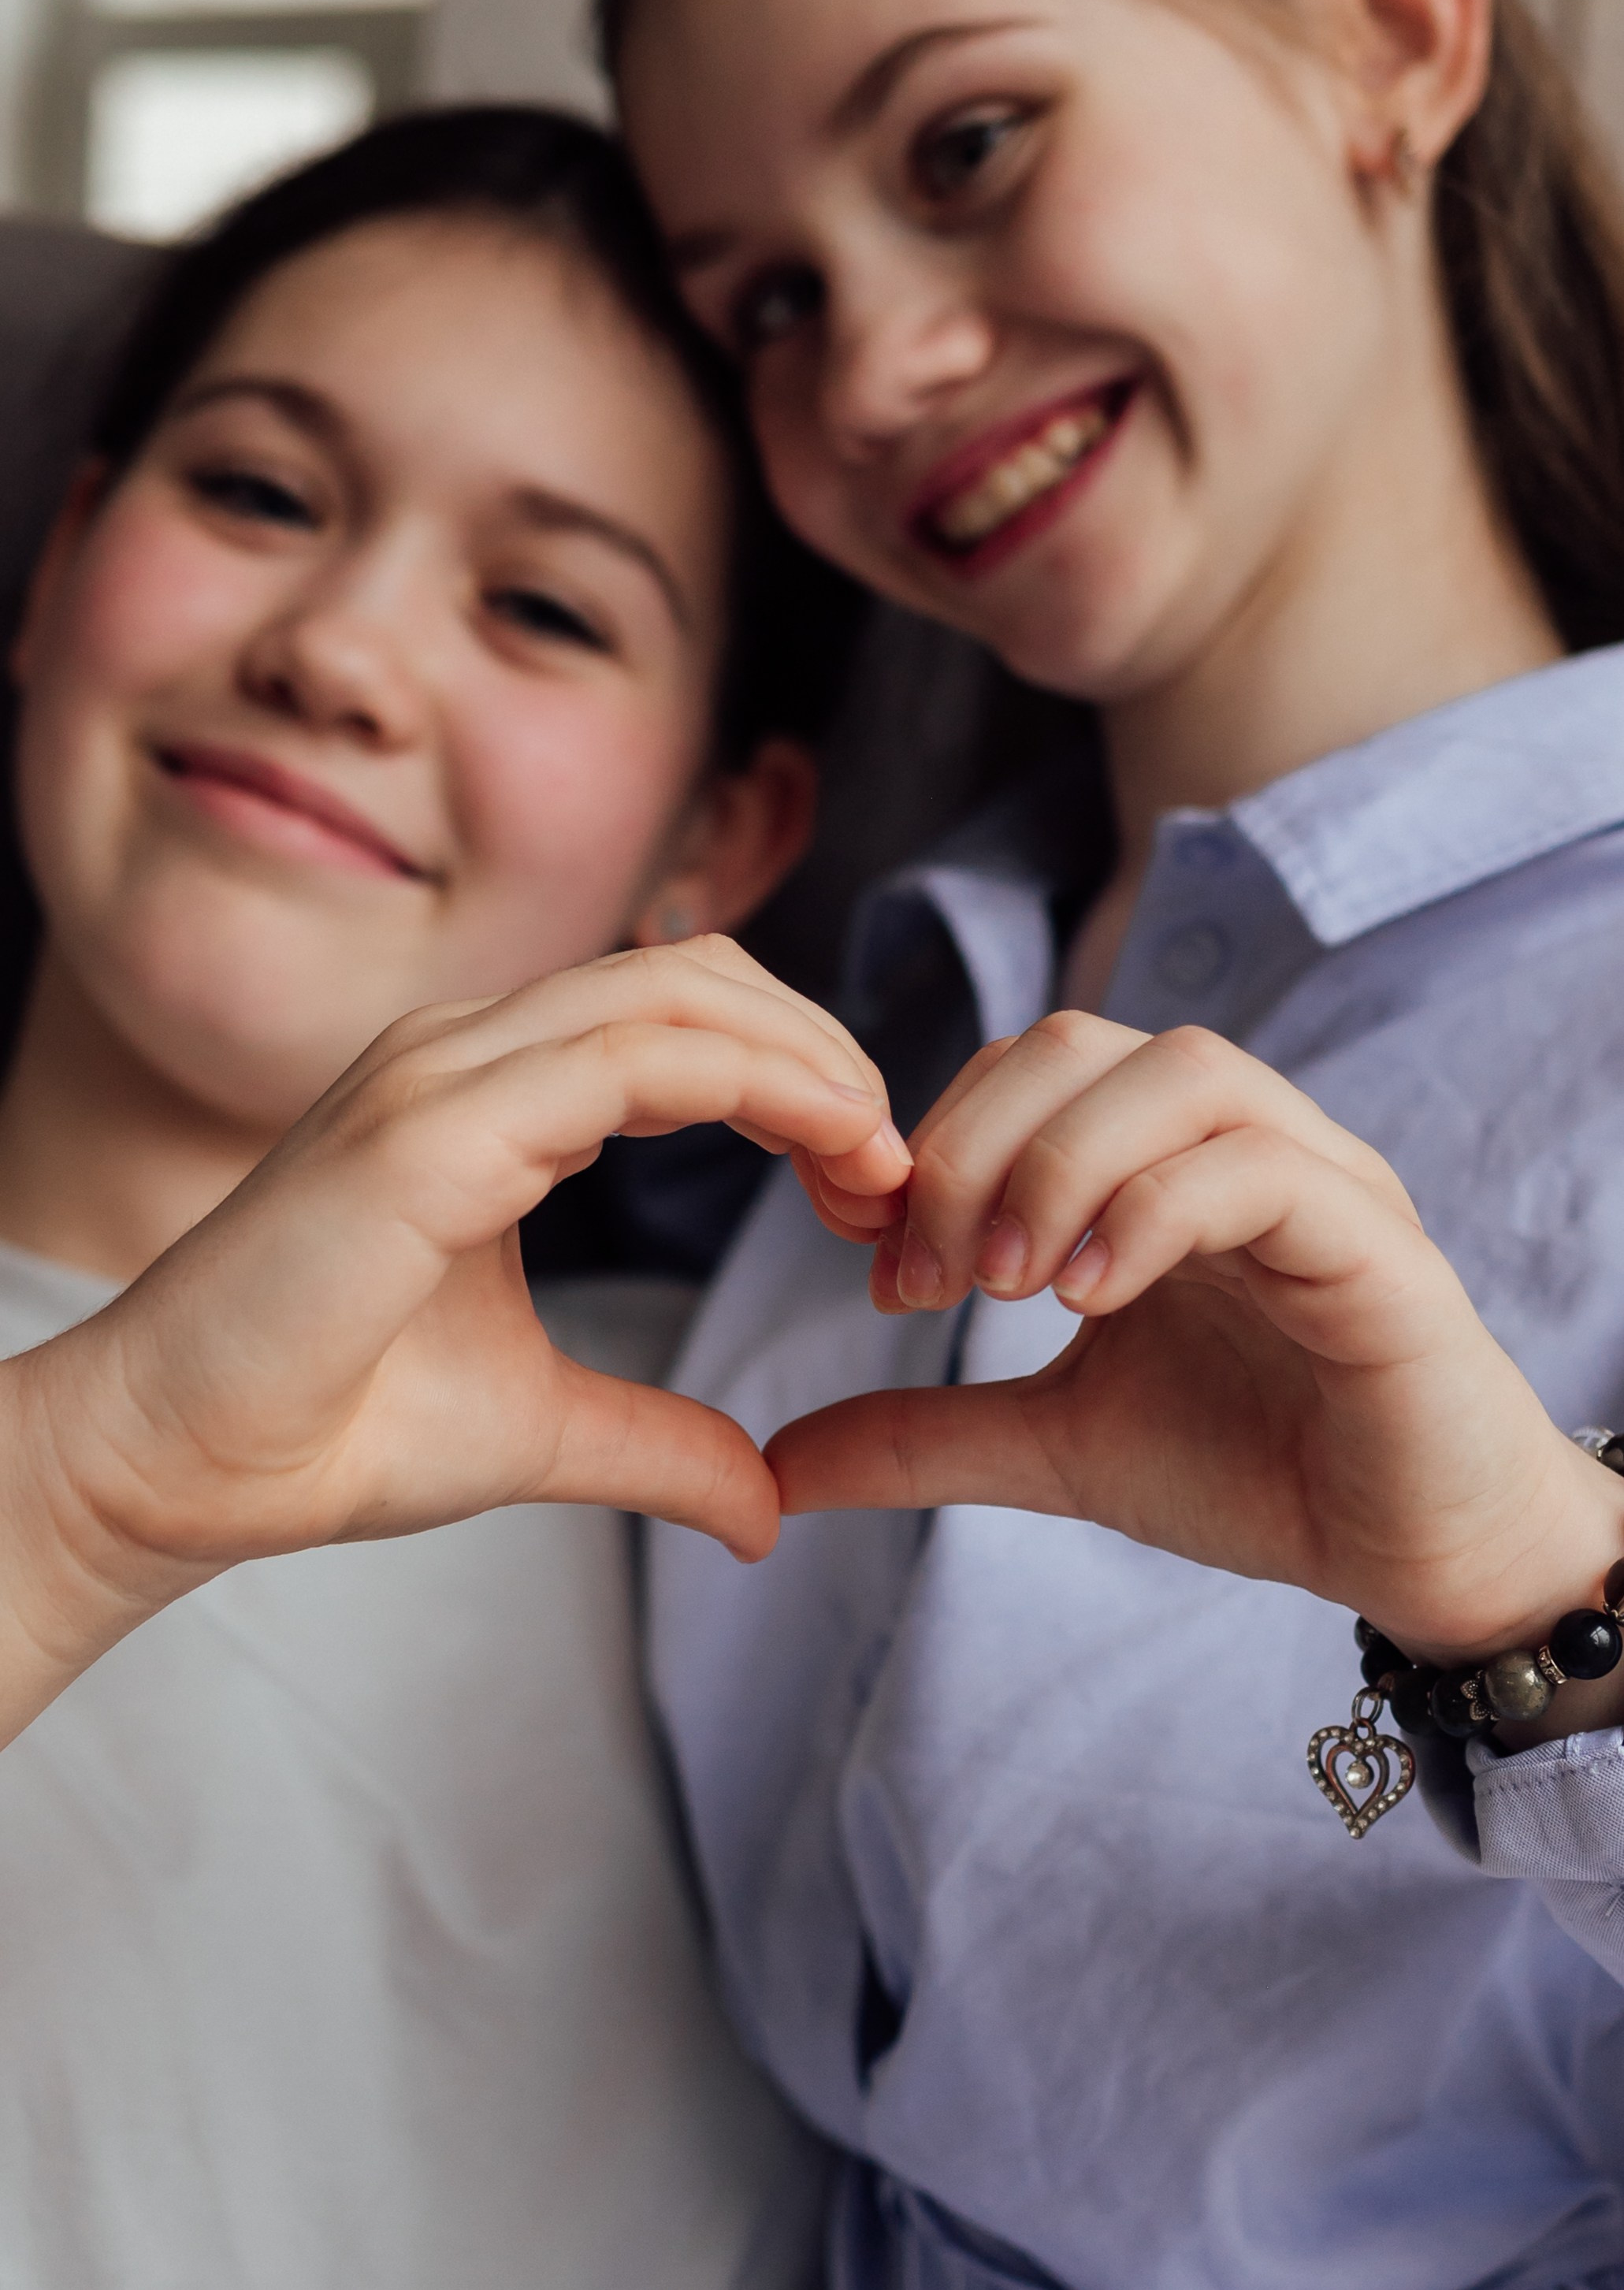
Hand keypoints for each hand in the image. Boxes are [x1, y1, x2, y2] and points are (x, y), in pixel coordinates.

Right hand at [0, 936, 908, 1742]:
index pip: (676, 1016)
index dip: (797, 1076)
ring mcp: (441, 1072)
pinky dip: (757, 1085)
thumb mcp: (540, 1428)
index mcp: (483, 1089)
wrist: (172, 1469)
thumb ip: (658, 1442)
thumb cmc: (326, 1428)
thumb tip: (766, 1505)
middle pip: (696, 977)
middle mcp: (463, 1051)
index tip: (873, 1182)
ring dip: (809, 1065)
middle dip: (821, 1056)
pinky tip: (833, 1151)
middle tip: (895, 1171)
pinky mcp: (431, 1126)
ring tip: (882, 1163)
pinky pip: (633, 1060)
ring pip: (679, 994)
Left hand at [772, 1014, 1623, 1721]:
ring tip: (1007, 1286)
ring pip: (1178, 1073)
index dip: (931, 1144)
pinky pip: (1262, 1168)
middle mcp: (1236, 1140)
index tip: (879, 1264)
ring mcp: (1316, 1177)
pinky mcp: (1377, 1243)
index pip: (1021, 1069)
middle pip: (1079, 1042)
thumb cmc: (1253, 1470)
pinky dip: (1155, 1213)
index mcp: (1156, 1160)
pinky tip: (1092, 1299)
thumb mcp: (1056, 1445)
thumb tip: (778, 1464)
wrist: (1411, 1556)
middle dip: (972, 1146)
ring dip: (1061, 1167)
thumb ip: (925, 1434)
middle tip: (928, 1275)